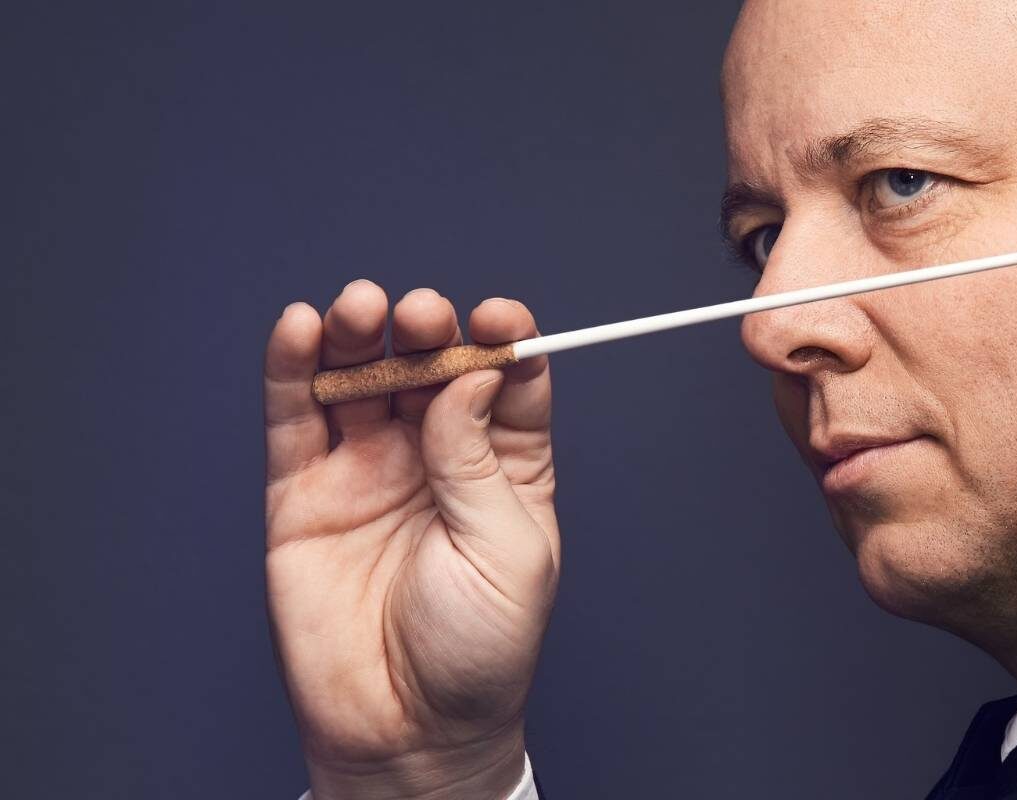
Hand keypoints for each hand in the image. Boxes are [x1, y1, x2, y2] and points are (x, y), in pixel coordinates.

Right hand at [263, 281, 557, 798]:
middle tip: (423, 315)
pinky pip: (295, 417)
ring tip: (360, 308)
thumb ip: (480, 461)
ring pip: (360, 378)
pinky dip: (293, 368)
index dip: (502, 341)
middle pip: (428, 366)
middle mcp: (435, 458)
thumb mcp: (507, 550)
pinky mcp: (303, 493)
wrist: (407, 729)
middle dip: (426, 329)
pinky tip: (301, 328)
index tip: (498, 318)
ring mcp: (367, 470)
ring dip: (359, 332)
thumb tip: (472, 376)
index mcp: (503, 468)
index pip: (506, 383)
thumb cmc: (480, 651)